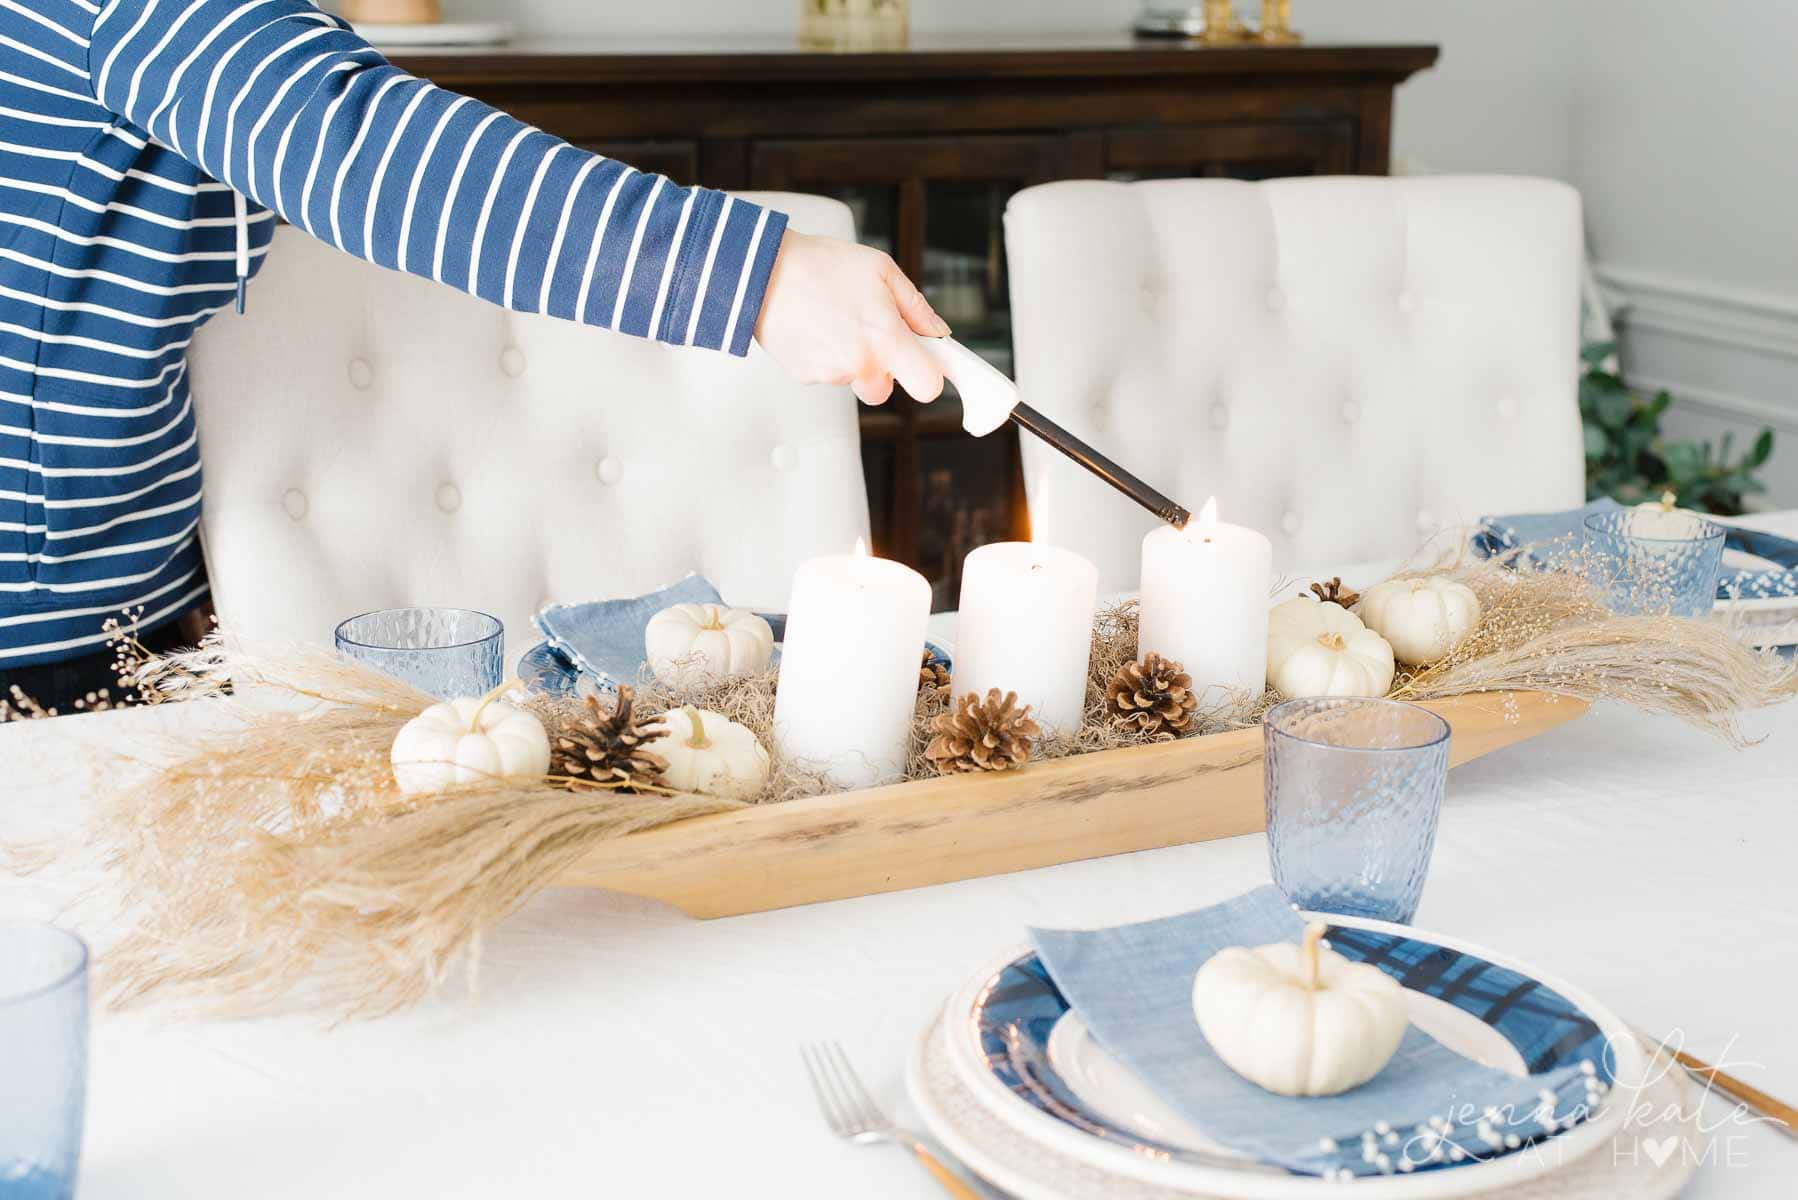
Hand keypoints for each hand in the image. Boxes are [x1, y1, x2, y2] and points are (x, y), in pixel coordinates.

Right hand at [754, 230, 949, 406]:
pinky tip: (818, 327)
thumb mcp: (881, 270)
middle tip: (870, 333)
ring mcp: (830, 374)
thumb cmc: (818, 265)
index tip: (927, 364)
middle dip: (882, 367)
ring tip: (836, 320)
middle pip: (884, 389)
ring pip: (853, 380)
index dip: (929, 376)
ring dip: (851, 359)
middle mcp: (859, 364)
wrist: (762, 272)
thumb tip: (935, 331)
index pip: (927, 387)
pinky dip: (825, 357)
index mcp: (884, 339)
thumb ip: (915, 307)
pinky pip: (827, 375)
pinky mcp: (805, 376)